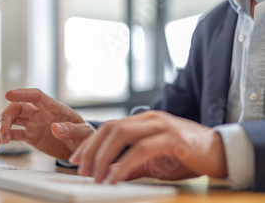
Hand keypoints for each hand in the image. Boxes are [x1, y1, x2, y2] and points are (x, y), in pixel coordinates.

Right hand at [0, 88, 93, 158]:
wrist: (82, 148)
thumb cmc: (85, 136)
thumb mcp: (84, 133)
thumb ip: (71, 129)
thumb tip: (55, 128)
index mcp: (54, 107)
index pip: (36, 96)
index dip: (22, 94)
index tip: (8, 94)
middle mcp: (41, 113)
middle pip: (18, 107)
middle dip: (7, 115)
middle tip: (3, 129)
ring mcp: (33, 123)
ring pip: (13, 119)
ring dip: (3, 127)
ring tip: (1, 140)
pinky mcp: (30, 135)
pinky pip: (13, 134)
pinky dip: (2, 139)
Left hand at [69, 111, 226, 182]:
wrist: (223, 151)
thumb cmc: (188, 155)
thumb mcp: (155, 160)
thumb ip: (132, 164)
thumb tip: (109, 175)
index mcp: (143, 120)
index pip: (109, 127)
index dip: (89, 143)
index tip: (74, 159)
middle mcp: (150, 119)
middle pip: (110, 128)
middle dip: (91, 149)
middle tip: (80, 169)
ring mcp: (162, 126)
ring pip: (122, 134)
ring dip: (103, 157)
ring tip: (94, 176)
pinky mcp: (174, 139)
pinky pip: (142, 149)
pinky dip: (124, 164)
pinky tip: (115, 177)